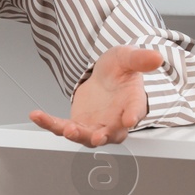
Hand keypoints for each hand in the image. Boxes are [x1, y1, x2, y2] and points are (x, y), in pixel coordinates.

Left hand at [29, 45, 161, 147]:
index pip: (135, 110)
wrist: (104, 76)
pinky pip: (61, 127)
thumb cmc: (119, 70)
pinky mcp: (77, 124)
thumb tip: (157, 57)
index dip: (133, 115)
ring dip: (76, 135)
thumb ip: (140, 59)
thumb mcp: (127, 57)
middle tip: (97, 137)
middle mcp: (115, 121)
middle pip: (111, 134)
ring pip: (86, 136)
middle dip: (103, 136)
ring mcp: (96, 126)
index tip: (130, 119)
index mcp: (132, 103)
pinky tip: (37, 115)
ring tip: (66, 129)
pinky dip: (49, 123)